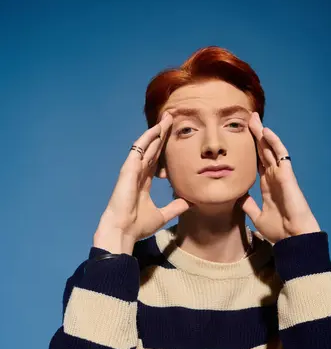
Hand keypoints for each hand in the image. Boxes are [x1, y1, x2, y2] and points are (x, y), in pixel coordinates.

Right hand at [94, 111, 191, 253]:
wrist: (123, 231)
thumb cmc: (137, 225)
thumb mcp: (162, 215)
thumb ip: (174, 208)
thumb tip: (188, 203)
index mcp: (143, 182)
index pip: (156, 160)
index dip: (164, 148)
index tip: (174, 137)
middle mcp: (138, 173)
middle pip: (152, 148)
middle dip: (162, 134)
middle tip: (172, 118)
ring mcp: (132, 169)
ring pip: (146, 145)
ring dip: (156, 131)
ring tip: (167, 117)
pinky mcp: (128, 169)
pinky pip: (139, 149)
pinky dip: (148, 138)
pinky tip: (157, 128)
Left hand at [237, 112, 320, 244]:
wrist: (293, 238)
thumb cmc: (279, 231)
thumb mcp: (258, 217)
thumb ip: (249, 206)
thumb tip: (238, 197)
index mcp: (268, 187)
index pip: (257, 164)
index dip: (251, 151)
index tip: (242, 139)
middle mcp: (275, 178)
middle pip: (263, 152)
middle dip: (256, 136)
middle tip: (247, 120)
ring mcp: (282, 175)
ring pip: (271, 149)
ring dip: (263, 134)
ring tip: (254, 119)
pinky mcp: (287, 175)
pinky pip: (281, 155)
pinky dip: (274, 142)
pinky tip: (266, 131)